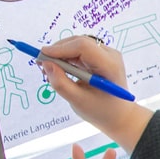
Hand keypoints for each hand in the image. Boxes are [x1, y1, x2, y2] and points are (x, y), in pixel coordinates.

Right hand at [37, 36, 151, 150]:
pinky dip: (67, 57)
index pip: (84, 47)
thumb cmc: (102, 111)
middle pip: (80, 42)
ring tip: (49, 68)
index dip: (61, 49)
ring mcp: (107, 54)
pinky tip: (59, 68)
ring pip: (78, 45)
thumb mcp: (78, 101)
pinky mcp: (100, 56)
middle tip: (40, 63)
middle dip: (58, 50)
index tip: (42, 56)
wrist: (119, 115)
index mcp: (110, 66)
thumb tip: (46, 64)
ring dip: (61, 53)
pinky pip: (80, 50)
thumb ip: (61, 83)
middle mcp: (110, 56)